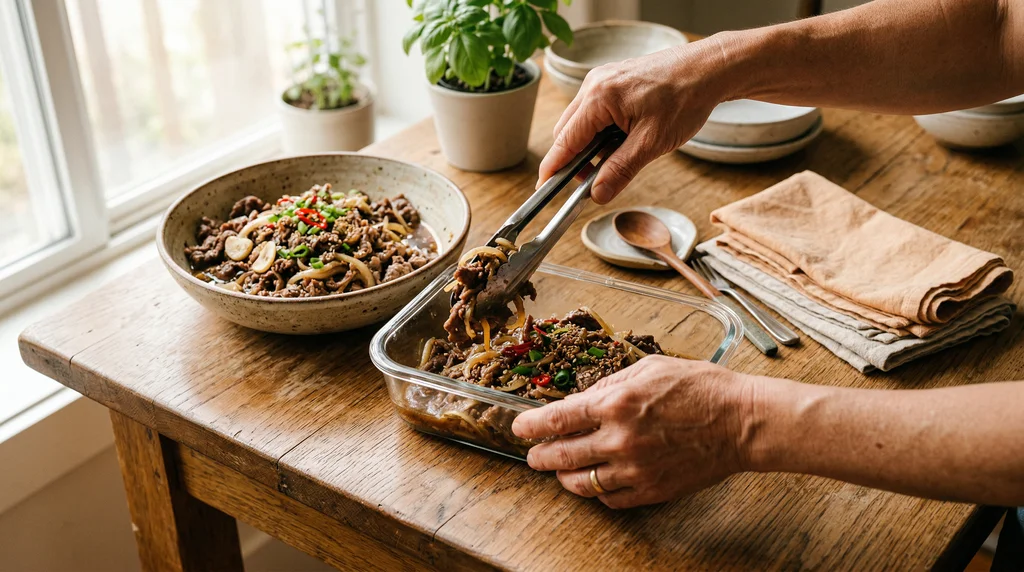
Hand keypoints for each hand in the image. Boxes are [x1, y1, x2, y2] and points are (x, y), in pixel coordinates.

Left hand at [511, 355, 754, 507]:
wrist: (741, 422)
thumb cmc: (701, 388)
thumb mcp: (649, 368)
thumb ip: (609, 384)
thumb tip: (581, 398)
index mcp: (615, 404)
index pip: (557, 419)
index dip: (530, 426)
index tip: (519, 428)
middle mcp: (619, 439)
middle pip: (560, 455)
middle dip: (539, 456)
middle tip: (532, 456)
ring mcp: (635, 470)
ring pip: (581, 483)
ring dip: (564, 477)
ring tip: (561, 470)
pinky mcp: (652, 490)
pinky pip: (611, 499)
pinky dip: (598, 492)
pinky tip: (596, 481)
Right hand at [539, 41, 731, 203]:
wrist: (708, 69)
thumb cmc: (685, 98)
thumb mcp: (652, 143)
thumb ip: (620, 170)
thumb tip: (597, 194)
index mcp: (599, 97)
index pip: (565, 141)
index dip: (553, 168)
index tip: (544, 189)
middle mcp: (594, 84)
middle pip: (567, 132)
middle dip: (574, 160)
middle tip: (591, 183)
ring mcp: (602, 80)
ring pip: (580, 122)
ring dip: (589, 147)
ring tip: (614, 161)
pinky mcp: (612, 81)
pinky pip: (594, 112)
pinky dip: (600, 132)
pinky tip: (620, 142)